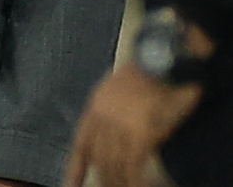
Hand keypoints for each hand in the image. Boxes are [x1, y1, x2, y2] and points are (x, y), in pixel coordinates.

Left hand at [64, 67, 201, 186]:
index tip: (68, 186)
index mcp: (96, 107)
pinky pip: (133, 167)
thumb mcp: (117, 86)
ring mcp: (121, 127)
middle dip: (104, 179)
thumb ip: (110, 109)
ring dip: (118, 182)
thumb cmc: (147, 71)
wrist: (164, 58)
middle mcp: (104, 118)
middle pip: (99, 159)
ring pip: (114, 165)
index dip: (74, 170)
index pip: (82, 145)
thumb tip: (114, 131)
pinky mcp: (141, 134)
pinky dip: (135, 181)